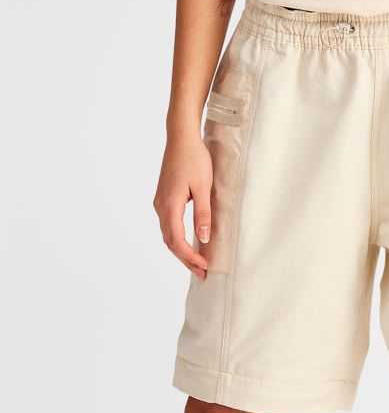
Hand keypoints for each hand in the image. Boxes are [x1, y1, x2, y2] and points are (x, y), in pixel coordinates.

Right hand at [153, 132, 212, 279]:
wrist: (181, 138)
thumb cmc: (195, 159)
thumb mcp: (204, 188)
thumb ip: (203, 214)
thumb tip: (202, 239)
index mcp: (169, 205)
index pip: (177, 240)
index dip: (190, 257)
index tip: (205, 268)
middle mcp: (161, 206)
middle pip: (170, 242)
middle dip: (186, 259)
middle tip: (202, 274)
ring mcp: (160, 202)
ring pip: (168, 235)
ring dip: (182, 251)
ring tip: (198, 264)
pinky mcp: (164, 198)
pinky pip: (169, 225)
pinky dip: (178, 239)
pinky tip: (190, 244)